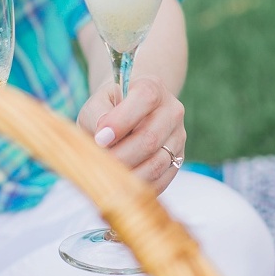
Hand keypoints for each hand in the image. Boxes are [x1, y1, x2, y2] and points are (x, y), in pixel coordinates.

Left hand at [77, 76, 185, 193]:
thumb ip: (97, 115)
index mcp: (153, 87)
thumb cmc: (108, 108)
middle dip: (121, 156)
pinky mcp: (178, 160)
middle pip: (151, 138)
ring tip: (107, 177)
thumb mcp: (97, 103)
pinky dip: (139, 187)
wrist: (129, 113)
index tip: (100, 138)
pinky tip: (121, 186)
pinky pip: (161, 181)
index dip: (121, 121)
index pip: (145, 98)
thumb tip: (102, 139)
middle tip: (99, 165)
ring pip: (157, 163)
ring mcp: (178, 137)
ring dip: (129, 175)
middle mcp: (172, 111)